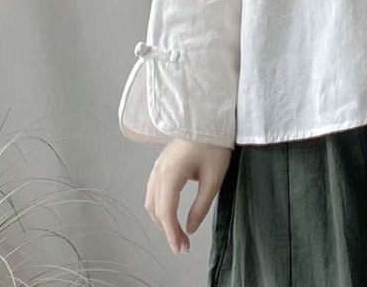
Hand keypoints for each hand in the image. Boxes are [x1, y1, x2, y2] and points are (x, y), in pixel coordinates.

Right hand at [144, 138, 231, 254]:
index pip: (166, 212)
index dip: (172, 233)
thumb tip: (189, 228)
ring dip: (161, 218)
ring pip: (151, 200)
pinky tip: (171, 211)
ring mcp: (157, 165)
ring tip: (177, 231)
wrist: (209, 116)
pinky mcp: (161, 162)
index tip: (181, 248)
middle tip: (182, 244)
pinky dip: (159, 205)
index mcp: (171, 174)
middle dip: (167, 229)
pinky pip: (153, 189)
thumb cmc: (215, 143)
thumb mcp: (214, 177)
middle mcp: (158, 170)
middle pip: (155, 208)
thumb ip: (201, 205)